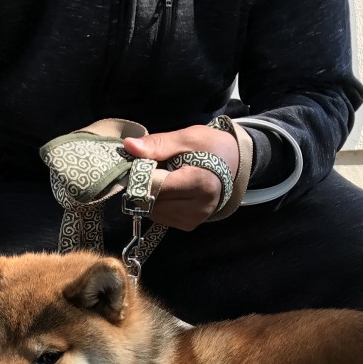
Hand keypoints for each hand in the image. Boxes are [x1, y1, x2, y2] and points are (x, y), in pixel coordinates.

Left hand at [122, 125, 238, 230]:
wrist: (234, 164)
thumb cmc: (211, 148)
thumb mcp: (187, 138)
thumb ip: (158, 145)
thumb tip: (129, 146)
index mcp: (200, 184)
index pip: (156, 186)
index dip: (142, 173)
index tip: (142, 160)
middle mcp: (198, 208)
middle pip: (152, 200)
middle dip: (145, 184)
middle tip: (155, 167)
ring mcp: (193, 220)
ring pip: (153, 210)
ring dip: (150, 194)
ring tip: (165, 178)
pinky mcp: (188, 225)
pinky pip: (160, 215)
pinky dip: (158, 202)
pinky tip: (169, 190)